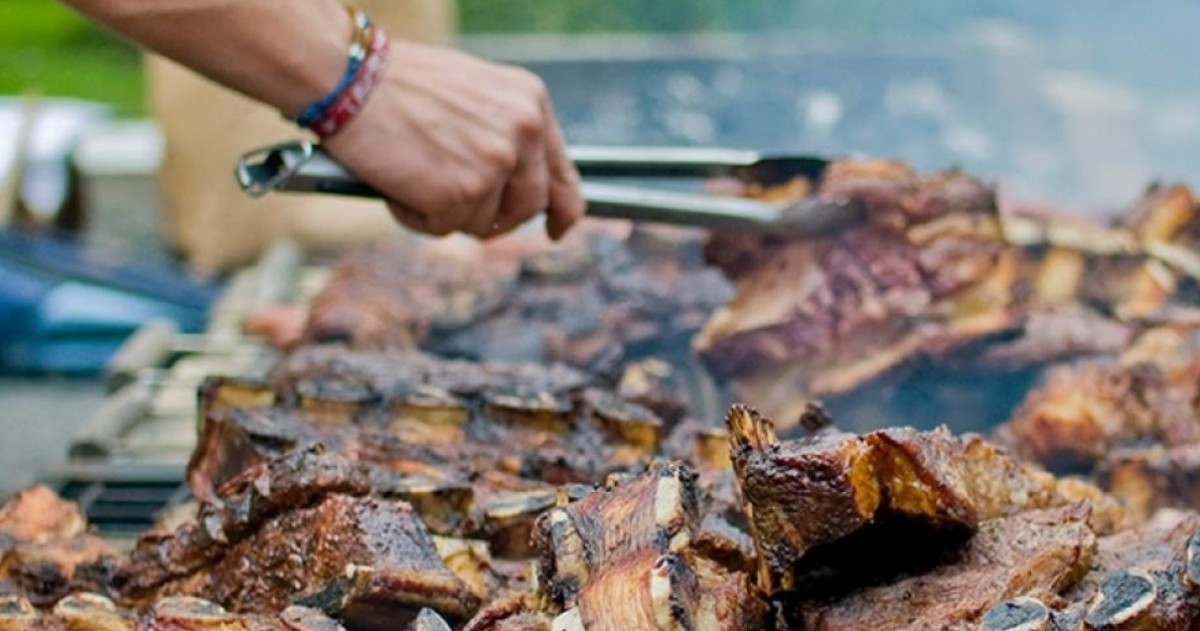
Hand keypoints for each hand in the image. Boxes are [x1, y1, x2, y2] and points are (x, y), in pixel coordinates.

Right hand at [323, 40, 584, 239]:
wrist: (350, 77)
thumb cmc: (397, 83)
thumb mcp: (473, 94)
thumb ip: (502, 133)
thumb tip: (512, 184)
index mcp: (531, 102)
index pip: (561, 172)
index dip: (562, 208)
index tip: (557, 229)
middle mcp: (523, 132)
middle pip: (528, 206)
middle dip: (495, 216)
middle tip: (455, 205)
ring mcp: (495, 164)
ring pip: (483, 222)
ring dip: (447, 212)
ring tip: (413, 174)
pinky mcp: (462, 193)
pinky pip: (443, 229)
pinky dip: (415, 216)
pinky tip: (397, 183)